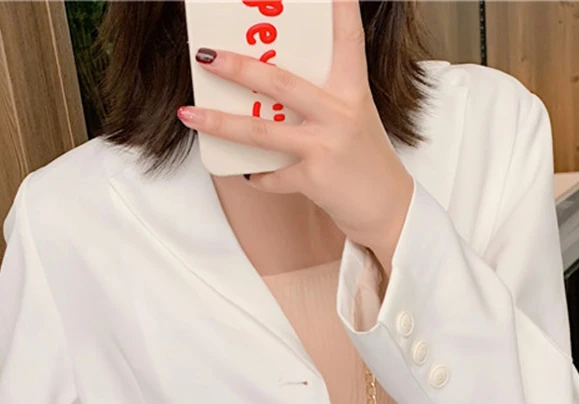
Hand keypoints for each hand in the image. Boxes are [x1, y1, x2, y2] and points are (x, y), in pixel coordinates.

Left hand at [177, 0, 413, 271]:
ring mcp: (326, 146)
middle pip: (281, 82)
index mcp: (352, 91)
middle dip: (239, 67)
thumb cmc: (366, 163)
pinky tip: (250, 174)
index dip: (340, 9)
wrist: (389, 210)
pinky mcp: (314, 179)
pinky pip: (271, 175)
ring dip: (220, 122)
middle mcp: (340, 113)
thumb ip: (321, 102)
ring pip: (262, 131)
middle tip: (206, 56)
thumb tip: (271, 94)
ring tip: (190, 113)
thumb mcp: (353, 121)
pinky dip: (256, 176)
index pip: (348, 39)